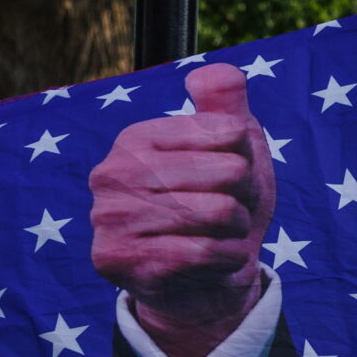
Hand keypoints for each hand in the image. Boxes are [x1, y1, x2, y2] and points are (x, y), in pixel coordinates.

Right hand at [89, 63, 277, 356]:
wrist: (206, 283)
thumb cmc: (220, 207)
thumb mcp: (235, 152)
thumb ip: (226, 105)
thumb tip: (219, 73)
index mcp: (137, 138)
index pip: (230, 133)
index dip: (247, 161)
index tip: (231, 178)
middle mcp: (113, 172)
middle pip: (230, 174)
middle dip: (246, 201)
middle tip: (229, 217)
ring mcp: (108, 217)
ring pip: (220, 214)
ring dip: (237, 234)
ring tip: (220, 239)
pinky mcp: (116, 260)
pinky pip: (203, 253)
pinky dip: (228, 262)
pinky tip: (215, 264)